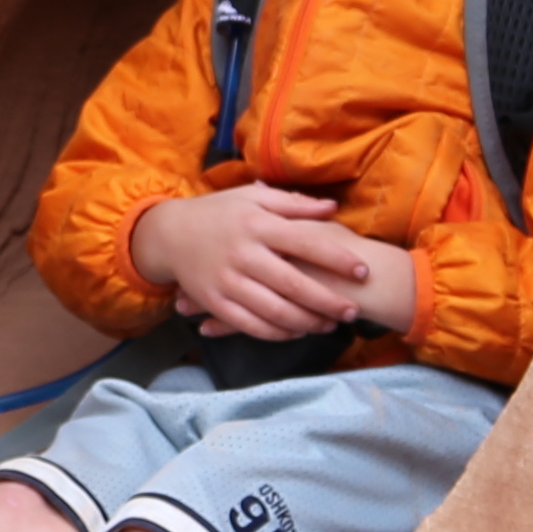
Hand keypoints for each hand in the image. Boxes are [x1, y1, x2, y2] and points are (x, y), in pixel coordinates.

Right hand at [130, 186, 414, 340]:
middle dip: (328, 301)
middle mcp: (243, 254)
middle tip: (353, 311)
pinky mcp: (214, 302)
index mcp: (257, 225)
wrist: (169, 233)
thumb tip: (333, 207)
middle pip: (294, 284)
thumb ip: (294, 204)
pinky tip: (297, 332)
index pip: (307, 243)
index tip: (363, 272)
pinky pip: (250, 325)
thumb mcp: (253, 198)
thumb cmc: (219, 212)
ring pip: (274, 310)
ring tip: (330, 325)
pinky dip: (277, 333)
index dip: (337, 260)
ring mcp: (227, 281)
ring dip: (306, 322)